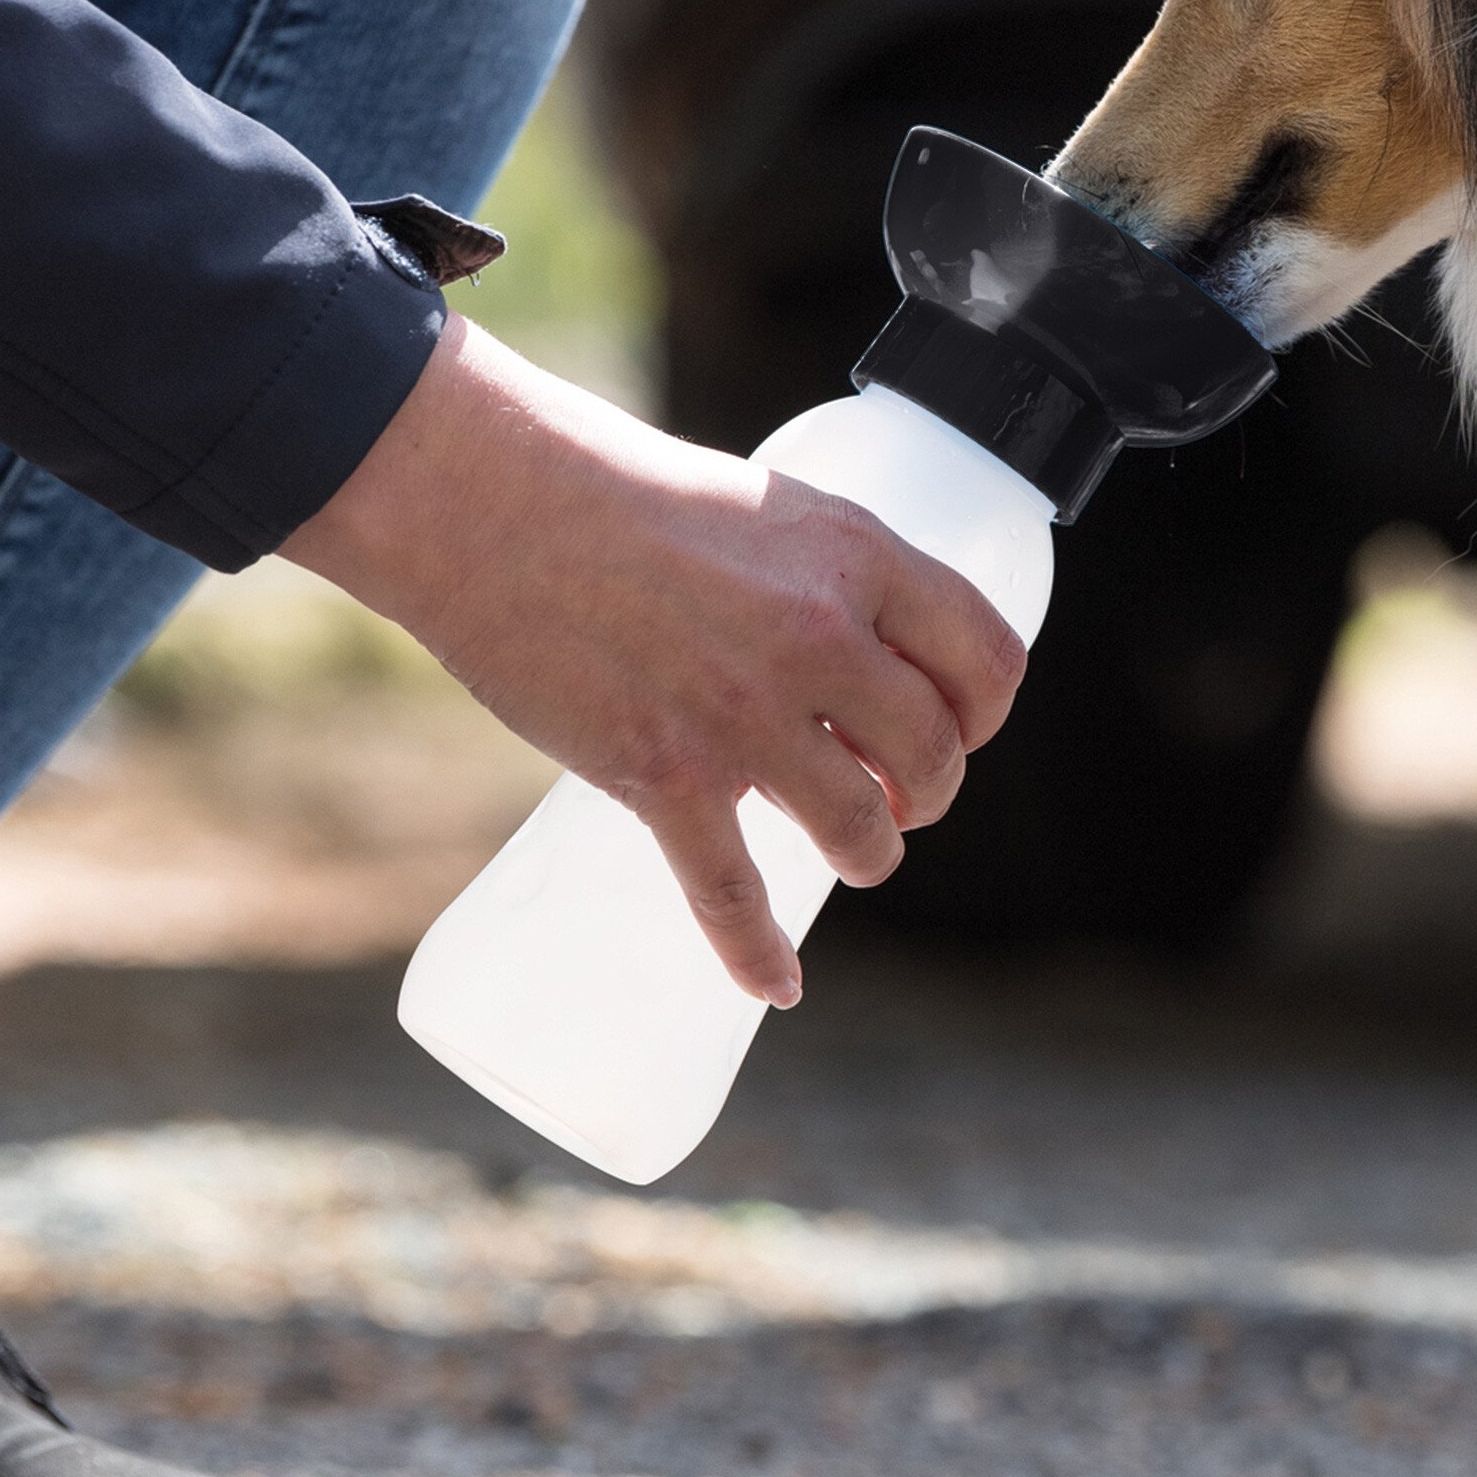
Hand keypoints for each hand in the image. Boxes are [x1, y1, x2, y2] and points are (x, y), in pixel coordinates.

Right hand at [282, 315, 1024, 1006]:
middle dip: (925, 793)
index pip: (985, 660)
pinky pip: (732, 893)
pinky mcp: (664, 774)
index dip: (980, 713)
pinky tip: (778, 985)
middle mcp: (819, 638)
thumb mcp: (761, 509)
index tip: (954, 729)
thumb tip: (850, 655)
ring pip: (859, 832)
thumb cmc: (618, 491)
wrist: (491, 501)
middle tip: (892, 796)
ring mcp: (743, 715)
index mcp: (855, 557)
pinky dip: (759, 953)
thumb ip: (818, 580)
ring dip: (867, 856)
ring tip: (849, 852)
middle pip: (933, 758)